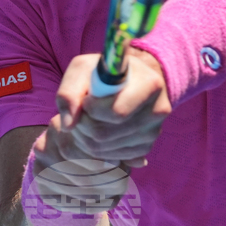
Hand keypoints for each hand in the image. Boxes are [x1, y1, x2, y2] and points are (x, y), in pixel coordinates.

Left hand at [58, 48, 171, 166]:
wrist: (129, 80)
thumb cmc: (104, 72)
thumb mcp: (83, 68)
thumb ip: (69, 91)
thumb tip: (68, 126)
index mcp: (150, 84)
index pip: (115, 112)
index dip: (90, 109)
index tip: (86, 98)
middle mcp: (158, 110)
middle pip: (105, 134)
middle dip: (83, 125)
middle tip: (81, 111)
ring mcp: (153, 132)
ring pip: (105, 148)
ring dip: (86, 137)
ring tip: (88, 118)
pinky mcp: (145, 147)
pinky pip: (112, 157)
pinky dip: (97, 147)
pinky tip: (99, 128)